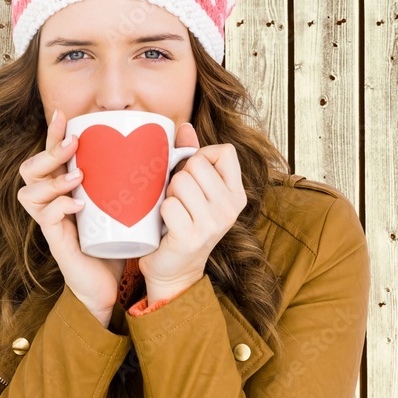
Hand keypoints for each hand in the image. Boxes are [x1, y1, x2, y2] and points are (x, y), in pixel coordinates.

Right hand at [17, 109, 125, 324]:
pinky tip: (77, 204)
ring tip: (78, 176)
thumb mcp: (131, 203)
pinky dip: (59, 207)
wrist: (111, 286)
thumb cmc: (119, 242)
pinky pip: (45, 219)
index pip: (50, 156)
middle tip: (74, 145)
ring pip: (29, 192)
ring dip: (52, 179)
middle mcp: (52, 204)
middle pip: (30, 169)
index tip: (66, 114)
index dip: (53, 134)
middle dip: (48, 152)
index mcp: (65, 190)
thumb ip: (146, 176)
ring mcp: (51, 224)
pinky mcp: (57, 243)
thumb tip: (177, 139)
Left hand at [138, 123, 246, 300]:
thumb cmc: (182, 226)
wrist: (174, 272)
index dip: (202, 156)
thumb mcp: (194, 191)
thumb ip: (191, 157)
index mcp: (236, 194)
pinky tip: (166, 225)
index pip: (224, 151)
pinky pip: (168, 204)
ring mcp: (213, 223)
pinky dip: (161, 212)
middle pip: (196, 164)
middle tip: (179, 200)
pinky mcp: (191, 236)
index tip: (193, 174)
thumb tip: (184, 126)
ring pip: (180, 181)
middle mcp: (230, 208)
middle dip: (180, 177)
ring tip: (172, 212)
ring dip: (168, 195)